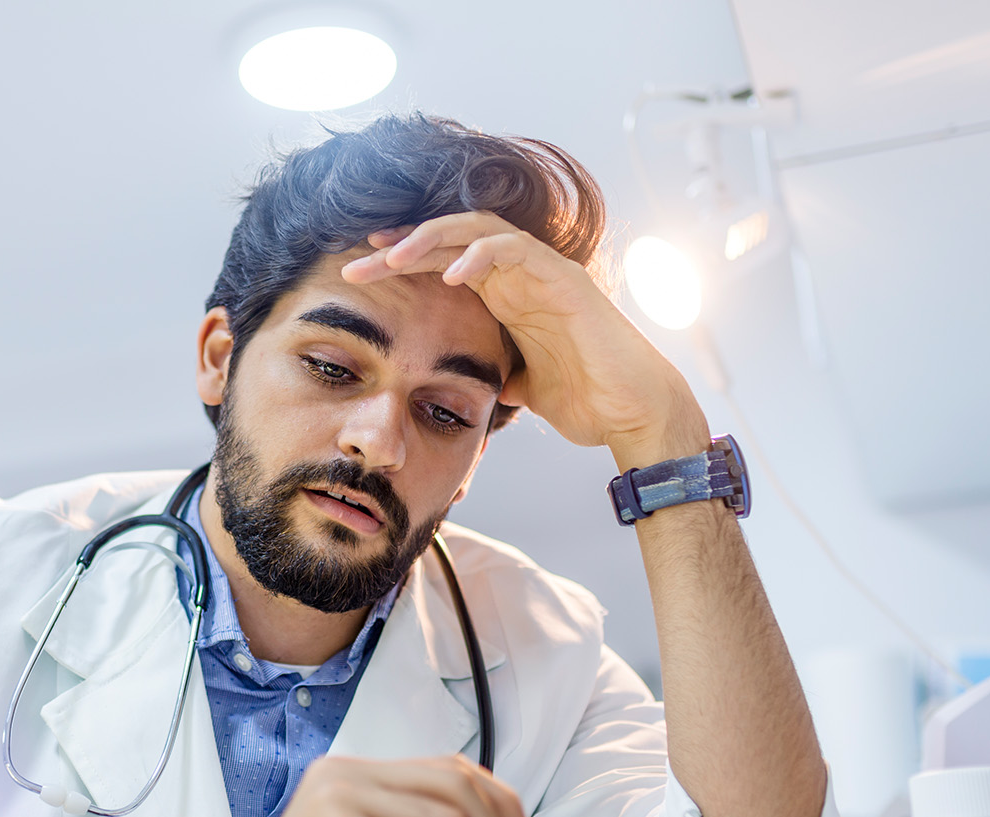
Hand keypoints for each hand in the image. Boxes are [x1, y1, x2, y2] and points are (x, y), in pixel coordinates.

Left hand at [342, 212, 710, 468]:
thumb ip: (495, 376)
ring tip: (390, 258)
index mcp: (506, 295)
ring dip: (430, 239)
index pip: (444, 261)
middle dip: (399, 248)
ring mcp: (544, 272)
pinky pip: (517, 250)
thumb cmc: (588, 400)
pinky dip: (481, 254)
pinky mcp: (565, 279)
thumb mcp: (522, 390)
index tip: (359, 274)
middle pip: (450, 239)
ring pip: (479, 229)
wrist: (634, 414)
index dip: (401, 262)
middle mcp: (521, 275)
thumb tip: (467, 389)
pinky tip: (449, 274)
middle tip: (356, 265)